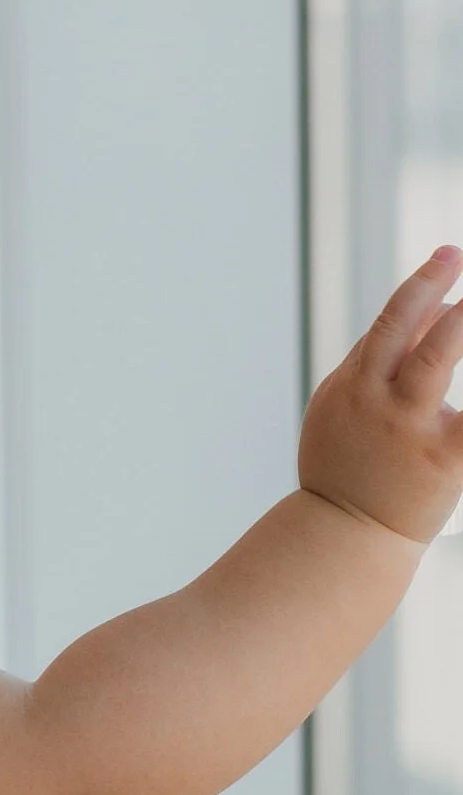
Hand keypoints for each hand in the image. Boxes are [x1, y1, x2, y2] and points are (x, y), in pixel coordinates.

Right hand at [300, 246, 462, 543]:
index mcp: (352, 387)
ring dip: (458, 324)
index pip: (389, 326)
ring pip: (434, 361)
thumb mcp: (349, 406)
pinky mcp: (441, 461)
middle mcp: (375, 403)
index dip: (422, 288)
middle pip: (401, 331)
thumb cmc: (350, 467)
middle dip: (430, 287)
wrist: (344, 539)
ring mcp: (406, 431)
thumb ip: (386, 356)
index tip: (450, 257)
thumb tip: (437, 305)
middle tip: (458, 255)